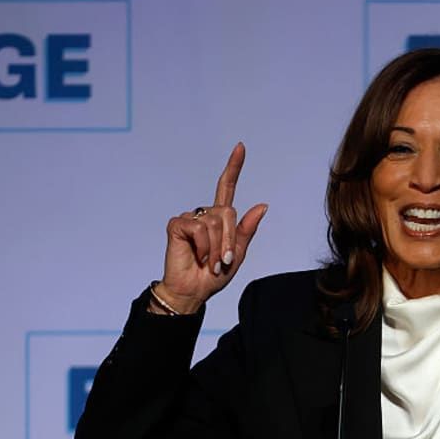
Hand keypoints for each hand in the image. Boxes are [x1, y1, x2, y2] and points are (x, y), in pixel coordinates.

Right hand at [154, 142, 268, 313]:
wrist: (194, 291)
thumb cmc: (214, 275)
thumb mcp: (237, 253)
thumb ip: (247, 230)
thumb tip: (262, 205)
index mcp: (220, 219)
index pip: (226, 187)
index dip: (234, 167)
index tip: (240, 147)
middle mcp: (205, 214)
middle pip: (227, 212)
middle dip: (229, 240)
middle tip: (222, 261)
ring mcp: (190, 218)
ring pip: (214, 221)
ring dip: (216, 247)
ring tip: (209, 261)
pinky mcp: (177, 225)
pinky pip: (198, 228)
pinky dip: (203, 246)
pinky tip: (197, 256)